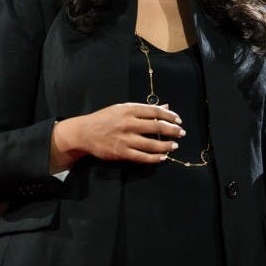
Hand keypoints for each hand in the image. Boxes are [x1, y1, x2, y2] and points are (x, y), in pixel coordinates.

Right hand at [51, 102, 185, 169]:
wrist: (84, 132)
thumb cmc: (105, 118)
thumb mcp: (123, 108)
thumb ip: (145, 109)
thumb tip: (166, 107)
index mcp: (129, 109)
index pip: (155, 111)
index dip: (169, 116)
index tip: (178, 120)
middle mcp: (128, 123)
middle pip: (156, 127)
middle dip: (172, 130)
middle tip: (181, 133)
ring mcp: (124, 139)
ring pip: (151, 144)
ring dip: (166, 145)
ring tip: (174, 146)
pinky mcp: (121, 152)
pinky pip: (142, 157)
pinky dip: (154, 158)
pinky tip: (163, 157)